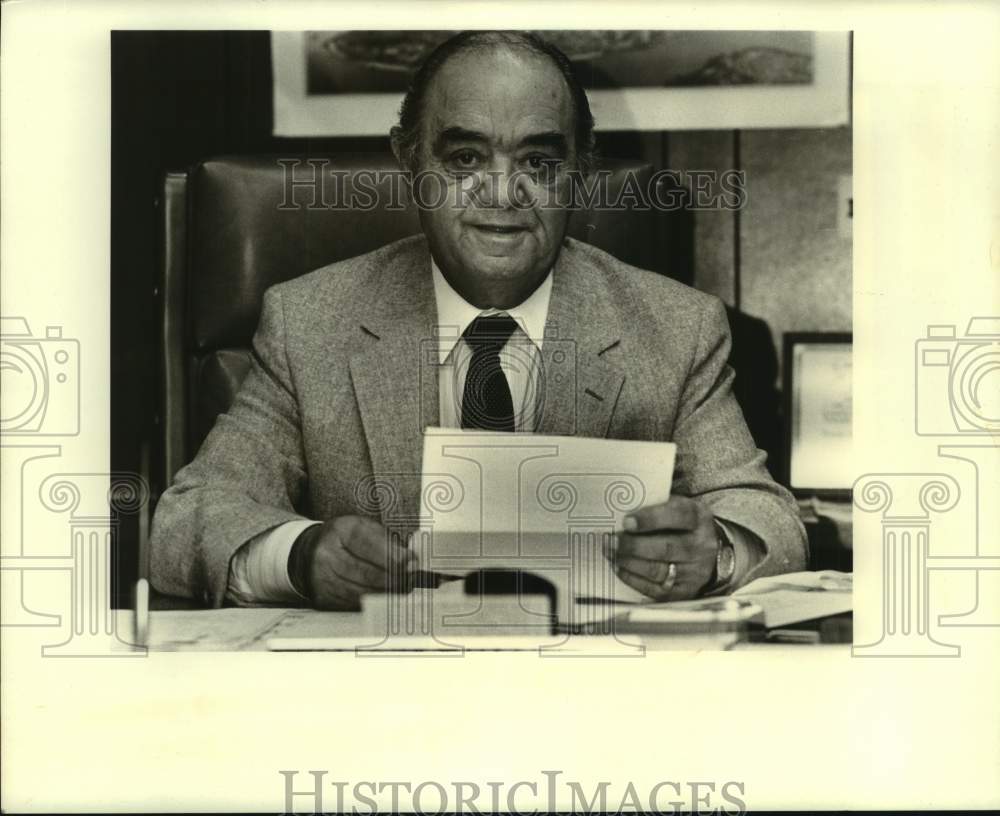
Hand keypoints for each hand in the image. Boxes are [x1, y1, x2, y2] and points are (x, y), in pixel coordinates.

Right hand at [294, 516, 415, 609]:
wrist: (311, 552)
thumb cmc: (347, 539)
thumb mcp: (365, 529)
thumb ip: (388, 542)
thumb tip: (411, 562)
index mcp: (340, 531)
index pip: (368, 544)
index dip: (393, 556)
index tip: (412, 563)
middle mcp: (327, 555)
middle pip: (366, 572)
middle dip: (395, 578)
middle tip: (413, 580)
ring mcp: (323, 579)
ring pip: (362, 592)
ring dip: (387, 593)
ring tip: (404, 588)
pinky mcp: (324, 598)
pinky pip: (354, 604)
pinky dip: (374, 602)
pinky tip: (387, 597)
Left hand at [605, 495, 718, 600]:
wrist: (707, 552)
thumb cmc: (681, 525)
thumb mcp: (676, 507)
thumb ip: (654, 506)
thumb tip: (619, 510)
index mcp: (699, 518)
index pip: (678, 515)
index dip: (650, 519)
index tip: (626, 521)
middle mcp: (701, 546)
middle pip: (665, 548)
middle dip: (633, 545)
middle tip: (610, 540)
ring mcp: (694, 572)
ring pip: (658, 570)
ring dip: (628, 562)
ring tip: (610, 553)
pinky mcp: (684, 591)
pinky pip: (655, 589)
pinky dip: (633, 578)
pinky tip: (619, 567)